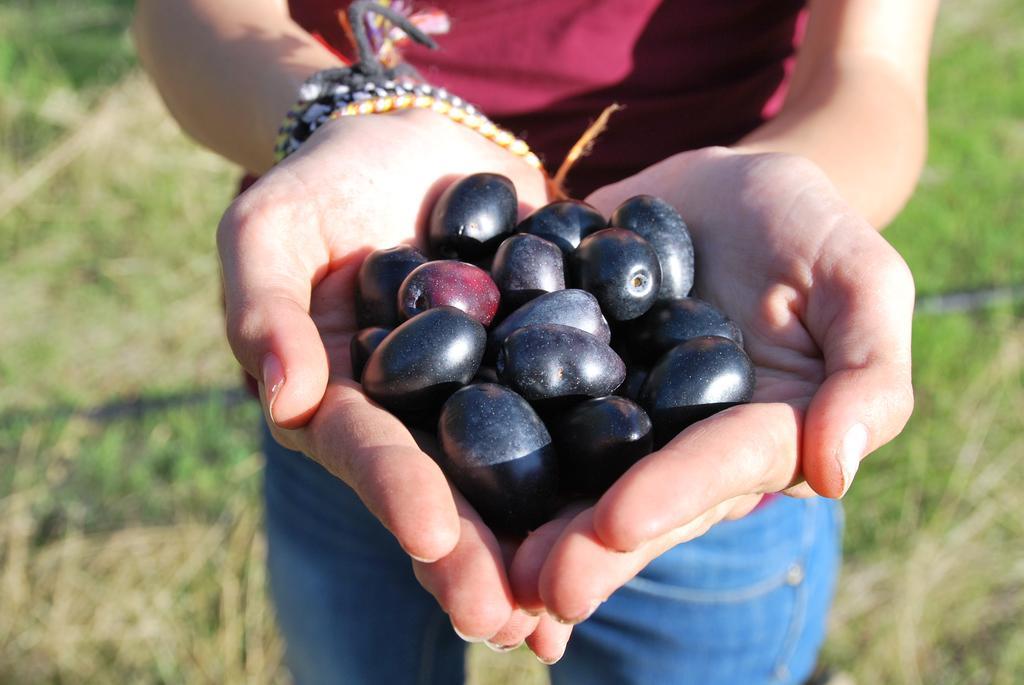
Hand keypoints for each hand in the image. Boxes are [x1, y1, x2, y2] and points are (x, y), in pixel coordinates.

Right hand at [217, 109, 570, 658]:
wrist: (407, 141)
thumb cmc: (319, 188)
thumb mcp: (269, 234)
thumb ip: (265, 311)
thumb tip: (283, 398)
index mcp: (350, 404)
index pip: (372, 456)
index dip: (400, 499)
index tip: (434, 541)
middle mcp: (423, 418)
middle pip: (451, 493)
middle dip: (481, 559)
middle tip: (518, 620)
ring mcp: (490, 393)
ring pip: (521, 472)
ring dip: (548, 535)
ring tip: (579, 601)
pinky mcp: (548, 358)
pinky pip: (579, 404)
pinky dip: (609, 452)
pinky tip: (646, 499)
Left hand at [510, 146, 914, 622]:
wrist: (726, 182)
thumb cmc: (810, 228)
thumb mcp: (860, 282)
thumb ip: (867, 373)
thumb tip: (834, 472)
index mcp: (746, 437)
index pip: (714, 474)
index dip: (670, 501)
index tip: (616, 528)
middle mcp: (668, 439)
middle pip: (626, 497)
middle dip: (578, 544)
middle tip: (523, 586)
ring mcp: (604, 405)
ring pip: (560, 466)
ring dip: (516, 514)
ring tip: (463, 553)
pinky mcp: (551, 361)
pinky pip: (512, 389)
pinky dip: (470, 420)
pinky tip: (420, 455)